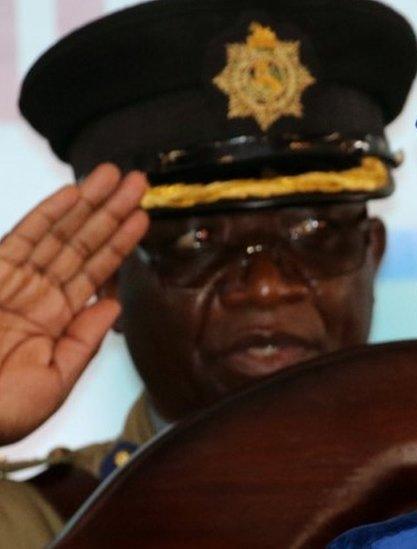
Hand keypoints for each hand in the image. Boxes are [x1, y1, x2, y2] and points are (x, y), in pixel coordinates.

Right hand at [0, 164, 148, 444]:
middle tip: (139, 182)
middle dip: (111, 212)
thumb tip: (114, 305)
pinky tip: (74, 193)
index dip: (120, 244)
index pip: (95, 273)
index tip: (144, 217)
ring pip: (59, 234)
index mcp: (55, 322)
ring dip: (89, 203)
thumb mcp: (53, 381)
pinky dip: (48, 214)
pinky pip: (22, 237)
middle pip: (82, 245)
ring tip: (118, 176)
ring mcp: (13, 281)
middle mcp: (37, 295)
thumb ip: (84, 340)